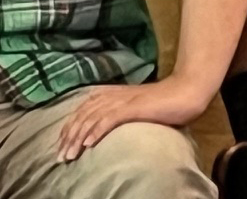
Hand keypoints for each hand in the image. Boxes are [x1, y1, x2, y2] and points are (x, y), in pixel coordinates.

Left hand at [56, 79, 210, 161]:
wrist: (186, 91)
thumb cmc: (165, 102)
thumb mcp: (136, 107)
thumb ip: (120, 113)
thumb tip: (106, 129)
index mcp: (111, 94)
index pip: (82, 110)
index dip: (69, 128)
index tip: (61, 145)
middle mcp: (113, 95)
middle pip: (82, 115)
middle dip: (68, 137)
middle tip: (60, 156)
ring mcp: (123, 100)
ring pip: (92, 118)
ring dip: (78, 138)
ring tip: (70, 155)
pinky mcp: (133, 106)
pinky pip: (110, 119)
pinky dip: (97, 130)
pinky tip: (89, 143)